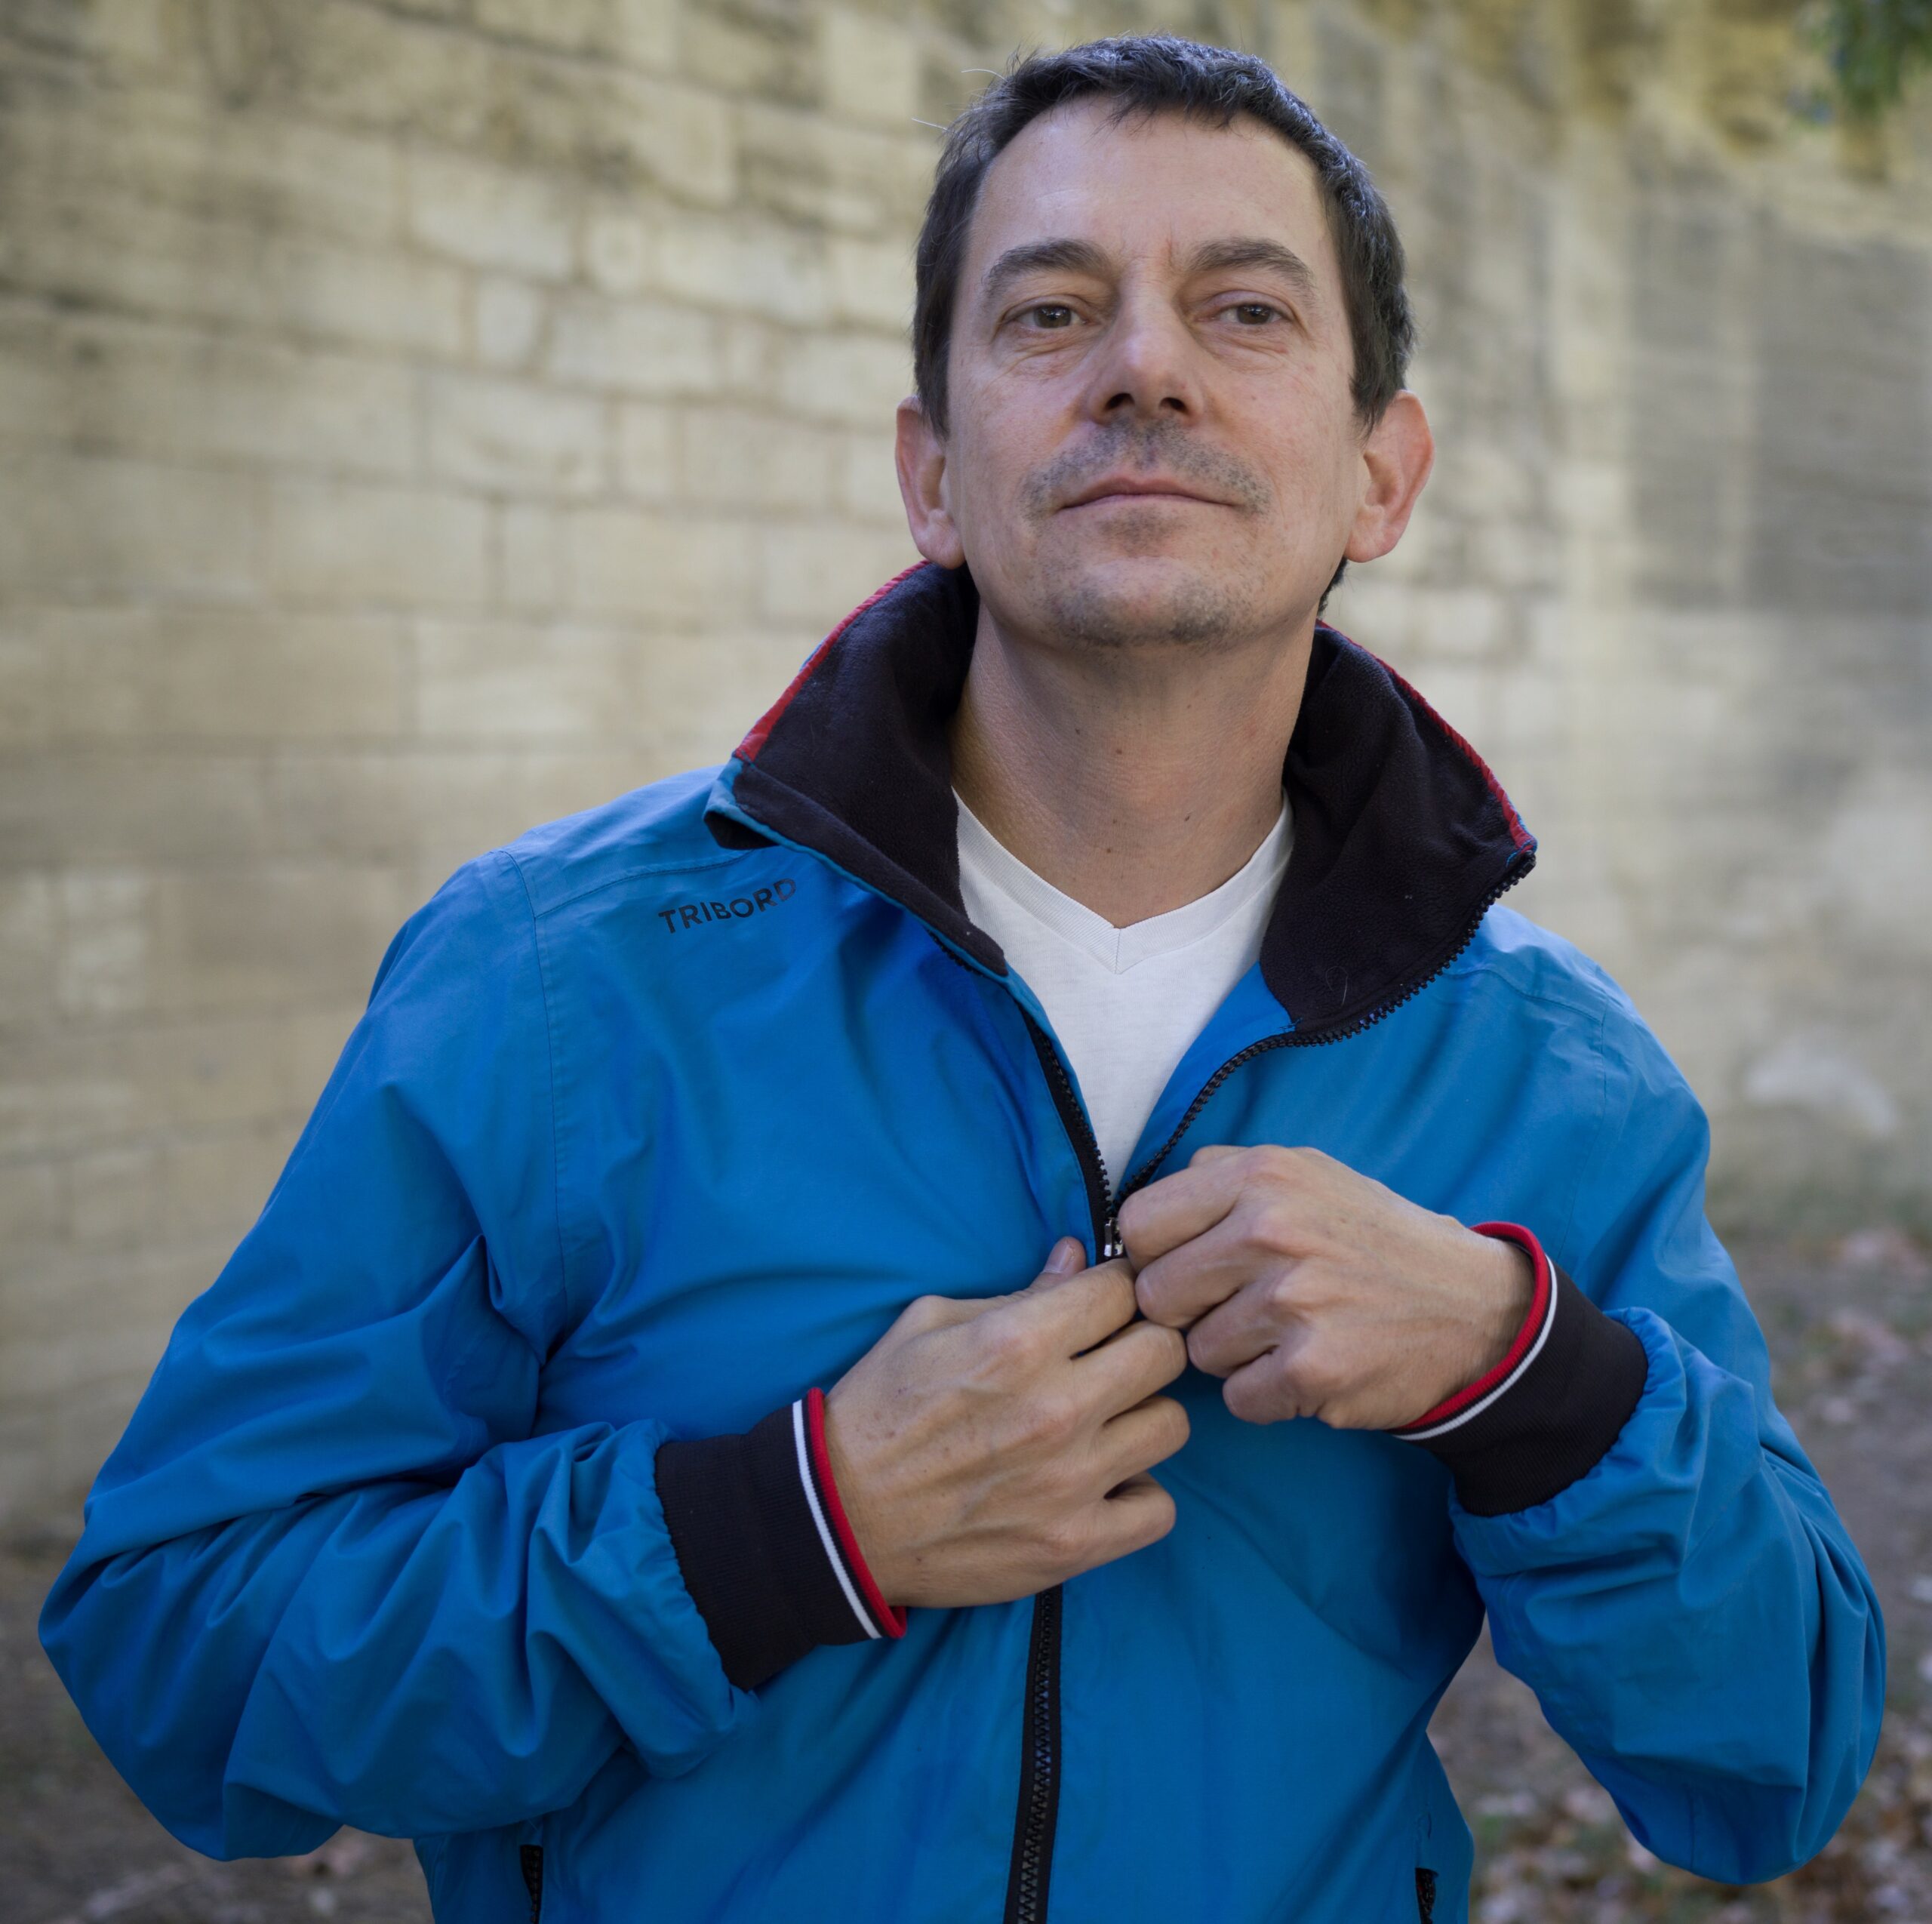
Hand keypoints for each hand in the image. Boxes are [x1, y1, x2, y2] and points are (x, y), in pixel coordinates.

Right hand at [822, 1241, 1189, 1607]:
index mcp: (1017, 1342)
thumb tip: (1078, 1257)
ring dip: (1141, 1418)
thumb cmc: (880, 1409)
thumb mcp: (931, 1324)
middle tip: (1110, 1360)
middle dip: (1140, 1344)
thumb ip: (1017, 1290)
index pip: (1121, 1288)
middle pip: (1165, 1351)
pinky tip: (1102, 1482)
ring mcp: (1070, 1481)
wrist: (839, 1516)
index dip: (1112, 1290)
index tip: (1099, 1306)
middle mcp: (1056, 1408)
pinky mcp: (1073, 1545)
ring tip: (1106, 1423)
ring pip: (1171, 1425)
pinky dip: (1136, 1494)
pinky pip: (1158, 1509)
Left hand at [1118, 1145, 1532, 1429]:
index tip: (1188, 1267)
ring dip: (1233, 1354)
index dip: (1155, 1255)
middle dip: (1189, 1311)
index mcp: (1259, 1175)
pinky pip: (1238, 1398)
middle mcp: (1270, 1230)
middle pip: (1155, 1295)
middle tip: (1242, 1307)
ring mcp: (1293, 1301)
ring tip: (1288, 1332)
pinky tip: (1306, 1368)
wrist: (1474, 1307)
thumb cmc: (1369, 1241)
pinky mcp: (1313, 1368)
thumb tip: (1133, 1219)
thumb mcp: (1303, 1175)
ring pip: (1196, 1352)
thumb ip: (1218, 1179)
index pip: (1139, 1223)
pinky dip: (1266, 1395)